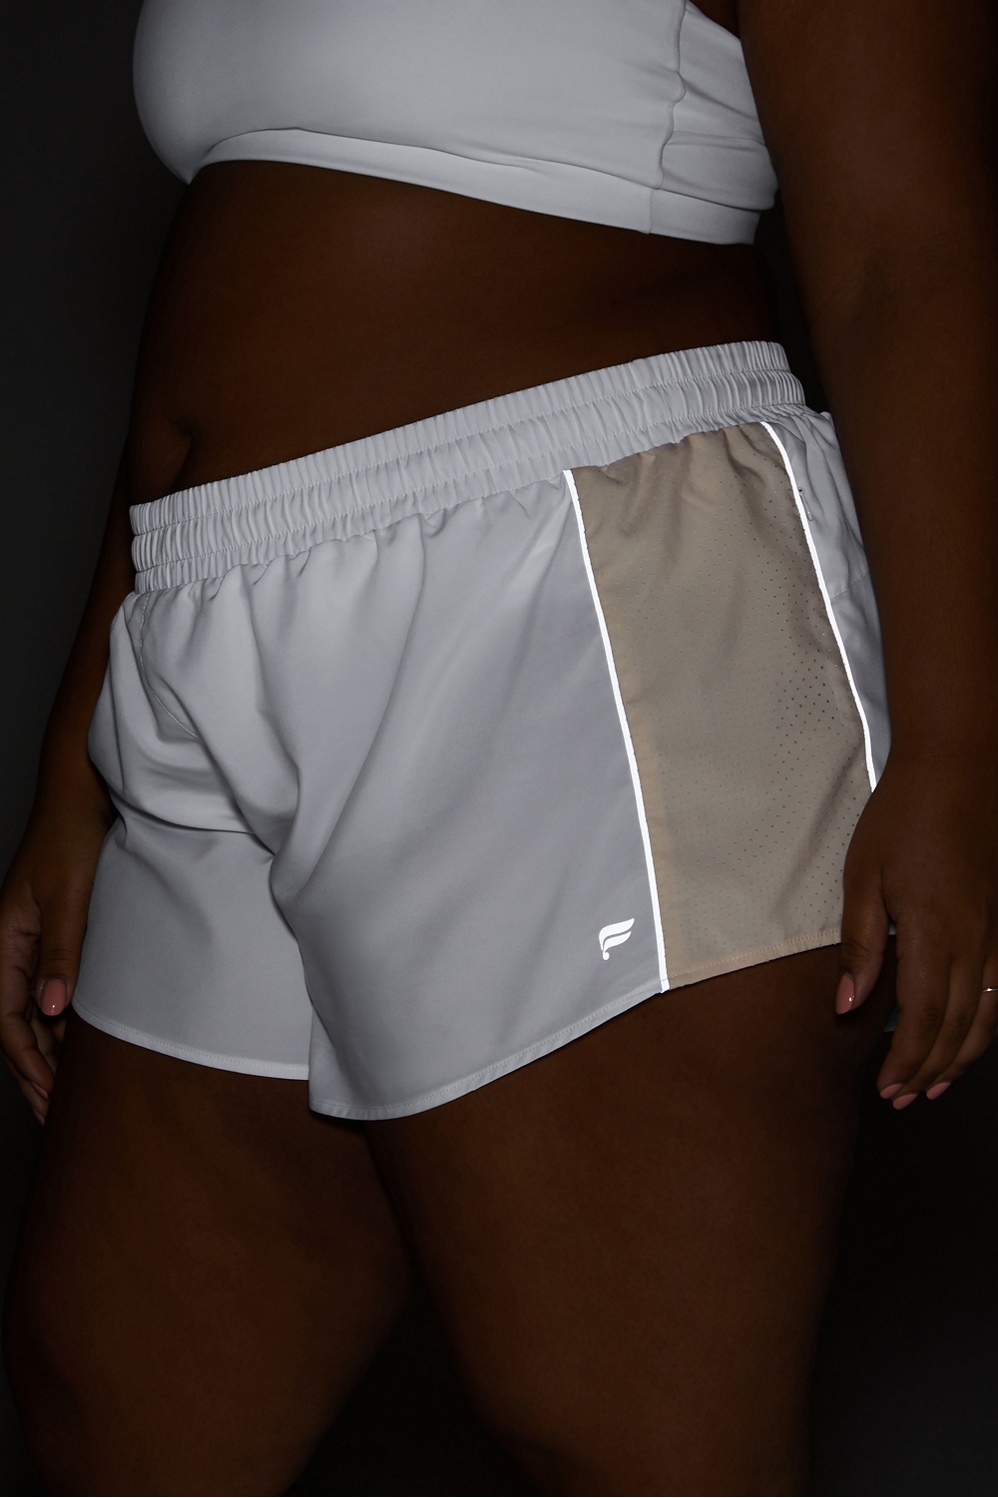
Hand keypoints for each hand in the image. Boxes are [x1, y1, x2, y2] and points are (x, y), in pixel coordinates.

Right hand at [0, 799, 111, 1122]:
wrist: (82, 797)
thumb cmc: (70, 838)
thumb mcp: (67, 898)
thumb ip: (60, 954)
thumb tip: (52, 1012)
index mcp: (2, 943)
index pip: (7, 1020)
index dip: (28, 1064)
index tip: (51, 1099)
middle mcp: (11, 948)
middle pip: (16, 1025)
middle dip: (35, 1071)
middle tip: (59, 1116)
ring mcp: (32, 944)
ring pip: (36, 1011)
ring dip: (52, 1051)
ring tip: (75, 1092)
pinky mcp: (56, 936)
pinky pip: (54, 990)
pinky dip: (66, 1022)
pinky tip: (87, 1044)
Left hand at [835, 746, 997, 1107]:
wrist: (961, 766)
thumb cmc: (903, 816)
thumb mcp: (863, 876)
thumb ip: (861, 945)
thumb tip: (847, 1005)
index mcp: (934, 931)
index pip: (922, 1018)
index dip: (904, 1059)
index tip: (884, 1087)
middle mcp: (976, 940)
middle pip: (958, 1026)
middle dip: (929, 1068)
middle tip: (902, 1098)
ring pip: (989, 1014)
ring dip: (962, 1056)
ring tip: (934, 1084)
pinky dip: (987, 1024)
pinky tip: (970, 1038)